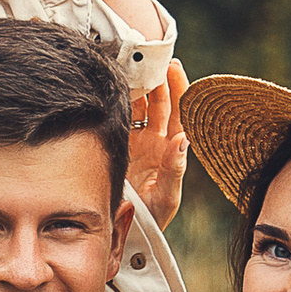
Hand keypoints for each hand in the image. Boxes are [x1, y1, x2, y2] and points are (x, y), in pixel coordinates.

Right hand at [128, 61, 188, 226]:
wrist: (124, 235)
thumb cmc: (152, 221)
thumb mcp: (166, 199)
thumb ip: (175, 171)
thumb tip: (183, 140)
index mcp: (171, 149)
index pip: (179, 111)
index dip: (178, 87)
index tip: (173, 64)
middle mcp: (153, 141)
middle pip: (157, 102)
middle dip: (154, 78)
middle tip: (147, 56)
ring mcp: (133, 141)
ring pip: (136, 105)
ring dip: (134, 85)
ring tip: (127, 63)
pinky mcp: (115, 144)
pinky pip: (117, 116)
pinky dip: (115, 99)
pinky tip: (107, 84)